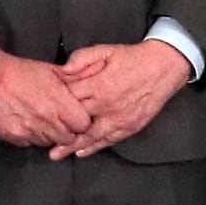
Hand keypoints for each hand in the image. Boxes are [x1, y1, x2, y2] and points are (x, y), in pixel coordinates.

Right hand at [0, 40, 95, 154]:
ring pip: (50, 142)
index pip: (83, 125)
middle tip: (59, 119)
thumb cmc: (22, 72)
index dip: (81, 122)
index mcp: (57, 100)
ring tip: (42, 119)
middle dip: (67, 130)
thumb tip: (100, 69)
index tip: (75, 116)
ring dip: (50, 135)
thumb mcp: (52, 70)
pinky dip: (33, 136)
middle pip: (68, 137)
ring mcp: (28, 128)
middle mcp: (45, 117)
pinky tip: (28, 122)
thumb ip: (77, 75)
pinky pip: (32, 143)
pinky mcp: (14, 136)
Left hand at [51, 38, 191, 155]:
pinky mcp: (130, 126)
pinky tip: (82, 152)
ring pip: (91, 136)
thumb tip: (63, 70)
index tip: (41, 110)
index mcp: (99, 85)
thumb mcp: (105, 50)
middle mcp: (107, 105)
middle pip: (76, 121)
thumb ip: (82, 58)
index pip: (69, 98)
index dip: (54, 104)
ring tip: (56, 154)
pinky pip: (109, 140)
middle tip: (41, 138)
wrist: (164, 67)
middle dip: (58, 130)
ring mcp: (119, 118)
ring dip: (72, 146)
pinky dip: (94, 148)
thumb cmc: (133, 58)